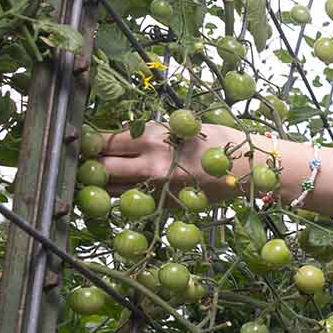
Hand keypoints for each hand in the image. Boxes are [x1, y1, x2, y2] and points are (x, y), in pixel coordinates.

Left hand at [95, 121, 251, 200]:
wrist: (250, 168)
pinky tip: (121, 190)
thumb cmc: (220, 140)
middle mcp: (151, 165)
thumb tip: (120, 135)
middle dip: (89, 164)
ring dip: (101, 183)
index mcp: (154, 139)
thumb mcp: (182, 127)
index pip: (105, 141)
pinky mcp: (165, 205)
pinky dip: (123, 196)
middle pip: (102, 168)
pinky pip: (134, 201)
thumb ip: (150, 133)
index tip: (82, 142)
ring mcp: (157, 189)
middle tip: (83, 161)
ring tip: (95, 177)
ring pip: (112, 189)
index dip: (89, 142)